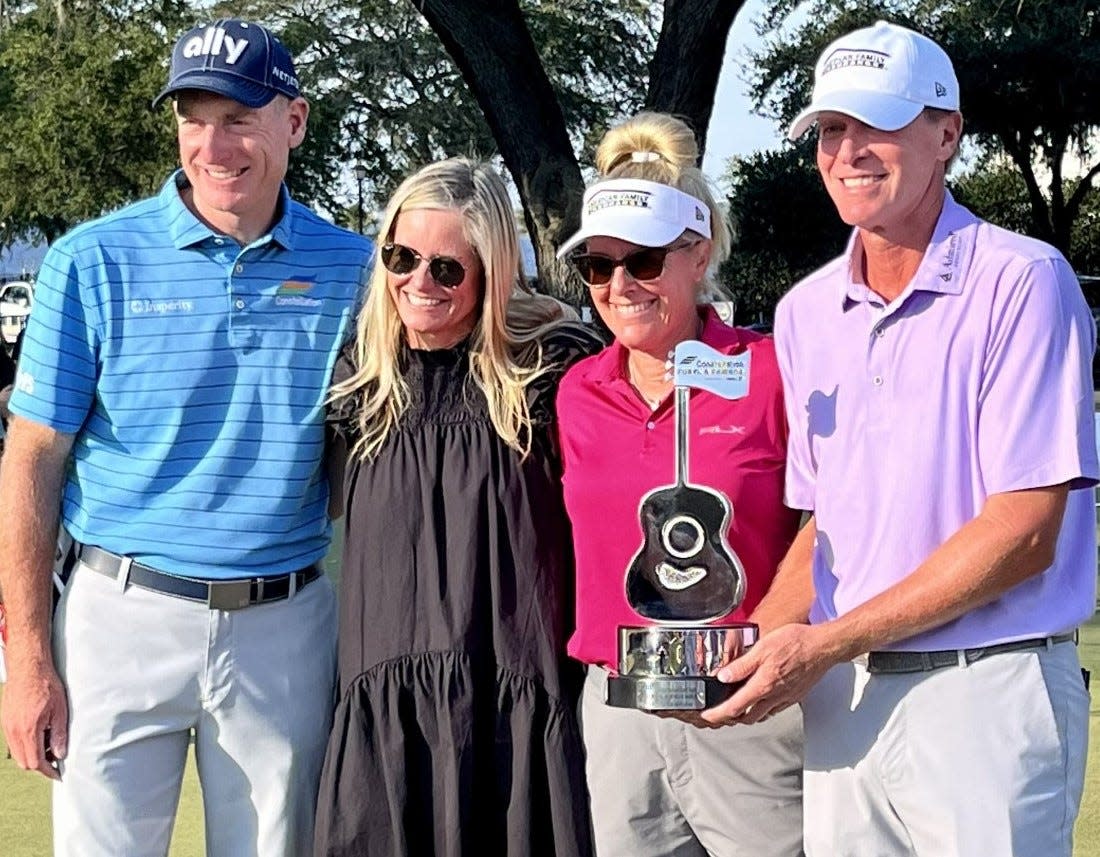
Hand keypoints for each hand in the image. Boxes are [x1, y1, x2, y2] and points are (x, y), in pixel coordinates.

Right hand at [2, 661, 68, 779]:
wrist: (28, 667)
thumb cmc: (46, 685)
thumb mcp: (60, 710)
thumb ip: (59, 734)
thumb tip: (60, 754)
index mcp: (28, 731)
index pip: (35, 762)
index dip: (47, 771)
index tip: (57, 773)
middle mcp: (14, 732)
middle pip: (24, 762)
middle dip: (40, 764)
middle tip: (55, 758)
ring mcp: (7, 727)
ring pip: (17, 753)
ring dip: (31, 755)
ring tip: (49, 745)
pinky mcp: (5, 721)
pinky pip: (13, 742)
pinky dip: (25, 745)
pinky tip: (38, 735)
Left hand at [699, 623, 833, 726]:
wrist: (824, 647)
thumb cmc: (796, 643)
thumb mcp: (763, 647)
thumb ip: (742, 665)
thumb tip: (722, 676)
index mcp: (763, 685)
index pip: (735, 707)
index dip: (718, 714)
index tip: (707, 716)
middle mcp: (774, 697)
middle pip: (746, 717)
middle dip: (730, 719)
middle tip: (719, 712)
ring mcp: (785, 699)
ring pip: (761, 716)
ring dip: (746, 716)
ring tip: (735, 708)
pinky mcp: (794, 697)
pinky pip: (774, 710)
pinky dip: (762, 710)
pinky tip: (759, 700)